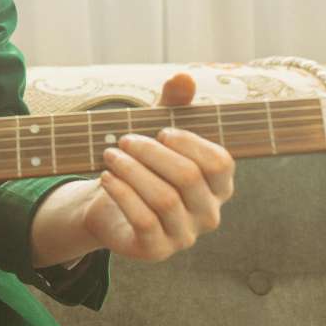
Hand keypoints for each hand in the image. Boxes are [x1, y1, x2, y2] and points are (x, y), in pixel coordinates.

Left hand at [81, 73, 235, 261]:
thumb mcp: (156, 132)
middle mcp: (208, 214)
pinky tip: (106, 177)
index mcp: (218, 186)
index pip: (220, 163)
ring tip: (110, 154)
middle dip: (151, 153)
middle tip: (124, 139)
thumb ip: (173, 104)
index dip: (190, 143)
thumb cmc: (141, 166)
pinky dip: (122, 194)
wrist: (108, 206)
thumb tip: (182, 76)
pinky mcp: (156, 249)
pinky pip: (143, 221)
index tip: (160, 130)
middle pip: (187, 177)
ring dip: (132, 171)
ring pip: (164, 199)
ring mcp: (184, 235)